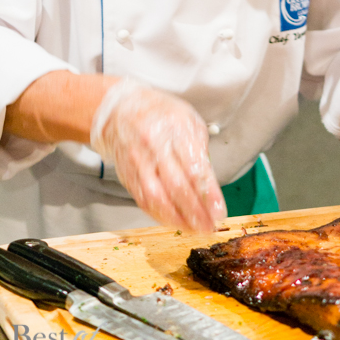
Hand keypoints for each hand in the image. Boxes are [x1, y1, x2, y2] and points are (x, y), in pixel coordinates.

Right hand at [91, 78, 225, 230]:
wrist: (120, 110)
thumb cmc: (161, 114)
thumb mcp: (188, 120)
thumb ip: (200, 148)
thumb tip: (208, 181)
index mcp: (176, 129)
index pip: (195, 167)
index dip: (208, 194)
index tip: (219, 212)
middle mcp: (155, 147)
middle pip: (177, 185)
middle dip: (195, 211)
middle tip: (210, 226)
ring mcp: (139, 162)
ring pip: (158, 197)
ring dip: (178, 218)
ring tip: (194, 229)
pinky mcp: (128, 175)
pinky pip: (144, 200)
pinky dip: (160, 215)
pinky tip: (174, 222)